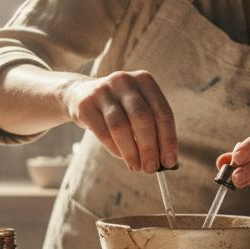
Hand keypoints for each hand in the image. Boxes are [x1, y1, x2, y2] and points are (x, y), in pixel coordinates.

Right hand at [61, 70, 177, 172]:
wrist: (80, 94)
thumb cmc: (119, 107)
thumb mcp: (137, 109)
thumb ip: (153, 130)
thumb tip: (166, 162)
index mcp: (144, 80)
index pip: (162, 112)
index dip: (168, 139)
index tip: (169, 162)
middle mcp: (124, 81)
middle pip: (142, 118)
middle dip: (149, 148)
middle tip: (151, 168)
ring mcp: (103, 91)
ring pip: (121, 126)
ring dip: (131, 152)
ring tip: (136, 167)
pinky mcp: (86, 104)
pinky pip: (103, 132)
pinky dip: (114, 149)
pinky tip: (121, 157)